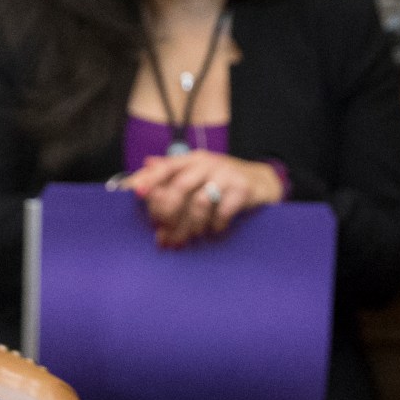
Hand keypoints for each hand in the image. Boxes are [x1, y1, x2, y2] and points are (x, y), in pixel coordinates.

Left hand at [115, 150, 284, 247]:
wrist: (261, 182)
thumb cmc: (222, 181)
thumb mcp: (198, 171)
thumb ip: (172, 171)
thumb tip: (144, 165)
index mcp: (193, 159)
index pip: (167, 167)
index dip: (150, 180)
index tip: (137, 194)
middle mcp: (208, 163)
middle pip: (180, 187)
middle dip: (168, 213)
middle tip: (163, 235)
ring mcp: (226, 175)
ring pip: (199, 203)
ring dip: (189, 227)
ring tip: (186, 240)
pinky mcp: (242, 189)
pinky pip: (221, 213)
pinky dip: (214, 227)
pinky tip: (213, 232)